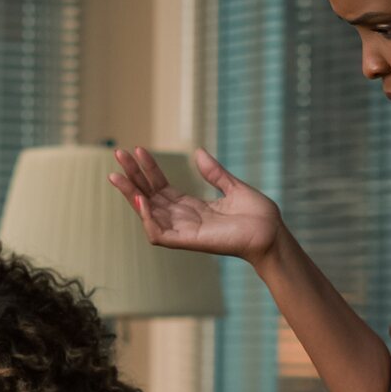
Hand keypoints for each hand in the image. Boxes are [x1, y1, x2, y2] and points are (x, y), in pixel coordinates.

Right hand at [107, 146, 284, 265]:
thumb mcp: (233, 187)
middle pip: (149, 196)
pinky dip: (146, 218)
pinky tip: (141, 199)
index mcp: (192, 207)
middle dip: (132, 177)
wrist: (272, 233)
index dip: (148, 169)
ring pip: (147, 214)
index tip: (138, 150)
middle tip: (118, 154)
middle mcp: (183, 219)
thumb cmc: (258, 215)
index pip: (161, 187)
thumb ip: (214, 173)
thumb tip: (197, 153)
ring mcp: (184, 231)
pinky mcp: (188, 241)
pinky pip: (158, 234)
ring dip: (131, 195)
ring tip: (117, 175)